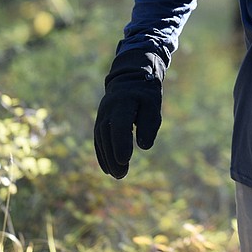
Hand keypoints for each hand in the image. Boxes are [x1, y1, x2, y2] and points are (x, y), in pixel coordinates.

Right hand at [93, 56, 162, 178]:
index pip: (119, 125)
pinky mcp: (100, 120)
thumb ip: (150, 124)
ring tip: (117, 175)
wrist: (131, 76)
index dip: (120, 143)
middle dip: (113, 156)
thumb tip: (144, 146)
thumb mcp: (153, 104)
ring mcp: (102, 114)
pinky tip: (107, 168)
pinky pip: (98, 139)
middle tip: (122, 174)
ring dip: (107, 158)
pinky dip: (102, 154)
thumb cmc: (146, 92)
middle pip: (107, 135)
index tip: (125, 160)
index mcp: (123, 102)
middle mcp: (108, 108)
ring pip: (101, 139)